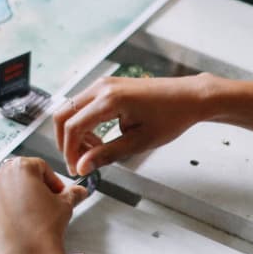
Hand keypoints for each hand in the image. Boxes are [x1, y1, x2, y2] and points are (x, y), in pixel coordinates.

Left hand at [0, 156, 90, 253]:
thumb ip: (72, 193)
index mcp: (21, 168)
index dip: (53, 180)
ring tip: (35, 215)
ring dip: (21, 198)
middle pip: (22, 176)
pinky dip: (9, 211)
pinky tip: (22, 224)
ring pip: (9, 190)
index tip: (59, 192)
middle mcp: (1, 178)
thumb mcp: (65, 205)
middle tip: (47, 201)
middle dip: (36, 187)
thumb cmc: (45, 227)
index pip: (41, 166)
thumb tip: (79, 192)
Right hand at [55, 74, 214, 175]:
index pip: (73, 127)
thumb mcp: (139, 142)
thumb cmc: (171, 117)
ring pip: (70, 109)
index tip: (76, 169)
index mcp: (110, 99)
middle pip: (63, 114)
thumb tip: (82, 166)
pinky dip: (83, 123)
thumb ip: (107, 154)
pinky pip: (83, 105)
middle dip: (65, 141)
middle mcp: (101, 87)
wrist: (189, 97)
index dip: (70, 152)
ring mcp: (103, 84)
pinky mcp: (107, 86)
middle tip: (78, 162)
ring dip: (74, 133)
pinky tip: (99, 138)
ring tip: (93, 152)